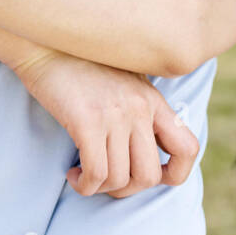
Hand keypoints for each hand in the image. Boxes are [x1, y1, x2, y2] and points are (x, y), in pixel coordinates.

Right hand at [14, 50, 200, 198]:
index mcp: (153, 101)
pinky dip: (84, 185)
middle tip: (106, 180)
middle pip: (149, 176)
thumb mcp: (125, 82)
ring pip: (120, 179)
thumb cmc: (81, 66)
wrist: (47, 44)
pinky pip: (96, 173)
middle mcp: (140, 109)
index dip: (176, 174)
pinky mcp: (87, 121)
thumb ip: (140, 109)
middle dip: (127, 189)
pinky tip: (73, 174)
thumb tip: (144, 147)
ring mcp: (116, 115)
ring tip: (85, 175)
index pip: (188, 148)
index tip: (151, 176)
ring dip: (100, 188)